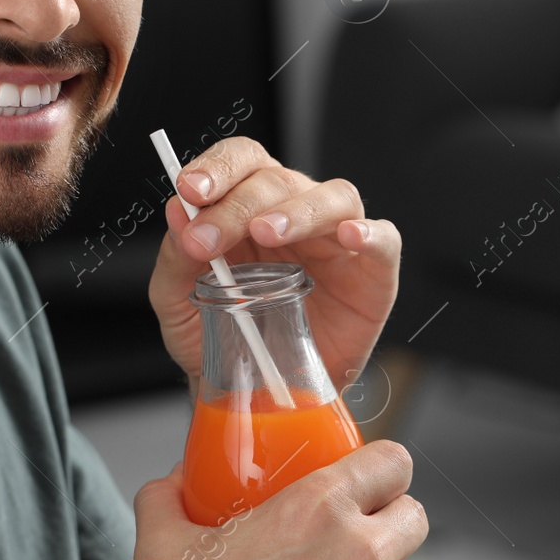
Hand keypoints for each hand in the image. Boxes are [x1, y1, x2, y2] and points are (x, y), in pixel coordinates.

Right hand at [124, 443, 430, 559]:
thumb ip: (167, 498)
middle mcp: (364, 554)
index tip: (369, 486)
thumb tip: (177, 476)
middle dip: (386, 527)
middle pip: (412, 517)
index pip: (392, 462)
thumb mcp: (163, 550)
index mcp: (317, 510)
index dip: (381, 471)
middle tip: (350, 547)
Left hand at [148, 137, 400, 396]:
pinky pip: (384, 239)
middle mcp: (295, 212)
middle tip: (207, 240)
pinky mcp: (373, 272)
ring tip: (266, 233)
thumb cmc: (222, 340)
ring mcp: (336, 240)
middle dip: (237, 204)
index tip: (190, 190)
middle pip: (277, 179)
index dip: (218, 167)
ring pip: (333, 196)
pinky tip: (349, 237)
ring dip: (297, 209)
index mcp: (248, 207)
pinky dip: (370, 233)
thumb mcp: (178, 303)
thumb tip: (175, 211)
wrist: (258, 398)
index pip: (241, 161)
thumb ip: (175, 258)